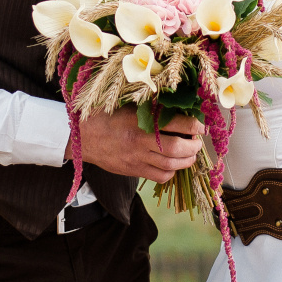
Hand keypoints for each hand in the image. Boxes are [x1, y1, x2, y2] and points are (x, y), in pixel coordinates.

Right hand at [73, 106, 205, 183]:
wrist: (81, 137)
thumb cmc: (104, 116)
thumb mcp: (127, 105)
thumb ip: (150, 107)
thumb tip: (177, 107)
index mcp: (139, 121)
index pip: (175, 124)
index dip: (193, 125)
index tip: (200, 125)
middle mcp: (139, 142)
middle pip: (177, 148)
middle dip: (193, 146)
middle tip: (197, 141)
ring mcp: (136, 159)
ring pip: (170, 165)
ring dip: (186, 161)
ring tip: (190, 154)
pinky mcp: (133, 170)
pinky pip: (159, 176)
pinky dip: (171, 172)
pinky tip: (173, 165)